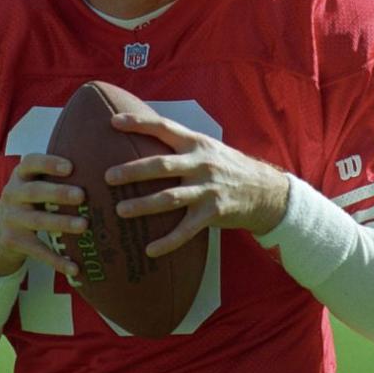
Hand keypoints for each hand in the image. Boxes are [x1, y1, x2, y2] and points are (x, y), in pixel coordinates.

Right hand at [0, 154, 85, 277]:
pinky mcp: (14, 241)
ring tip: (84, 225)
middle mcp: (13, 194)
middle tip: (82, 196)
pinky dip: (56, 260)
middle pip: (35, 192)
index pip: (31, 163)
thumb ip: (54, 174)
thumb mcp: (32, 182)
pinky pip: (38, 251)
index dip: (49, 163)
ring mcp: (12, 219)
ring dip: (62, 223)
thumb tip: (100, 168)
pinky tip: (75, 267)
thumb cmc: (28, 200)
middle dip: (58, 193)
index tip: (70, 167)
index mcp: (20, 175)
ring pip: (38, 221)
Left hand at [105, 113, 289, 256]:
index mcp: (196, 143)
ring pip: (170, 197)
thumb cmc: (227, 166)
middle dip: (132, 170)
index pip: (164, 127)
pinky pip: (186, 230)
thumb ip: (180, 145)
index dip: (138, 123)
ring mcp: (207, 189)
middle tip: (108, 176)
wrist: (265, 190)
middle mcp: (200, 163)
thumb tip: (143, 137)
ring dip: (143, 205)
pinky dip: (168, 241)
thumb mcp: (207, 147)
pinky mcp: (213, 212)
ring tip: (120, 210)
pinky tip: (150, 250)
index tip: (113, 122)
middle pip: (161, 165)